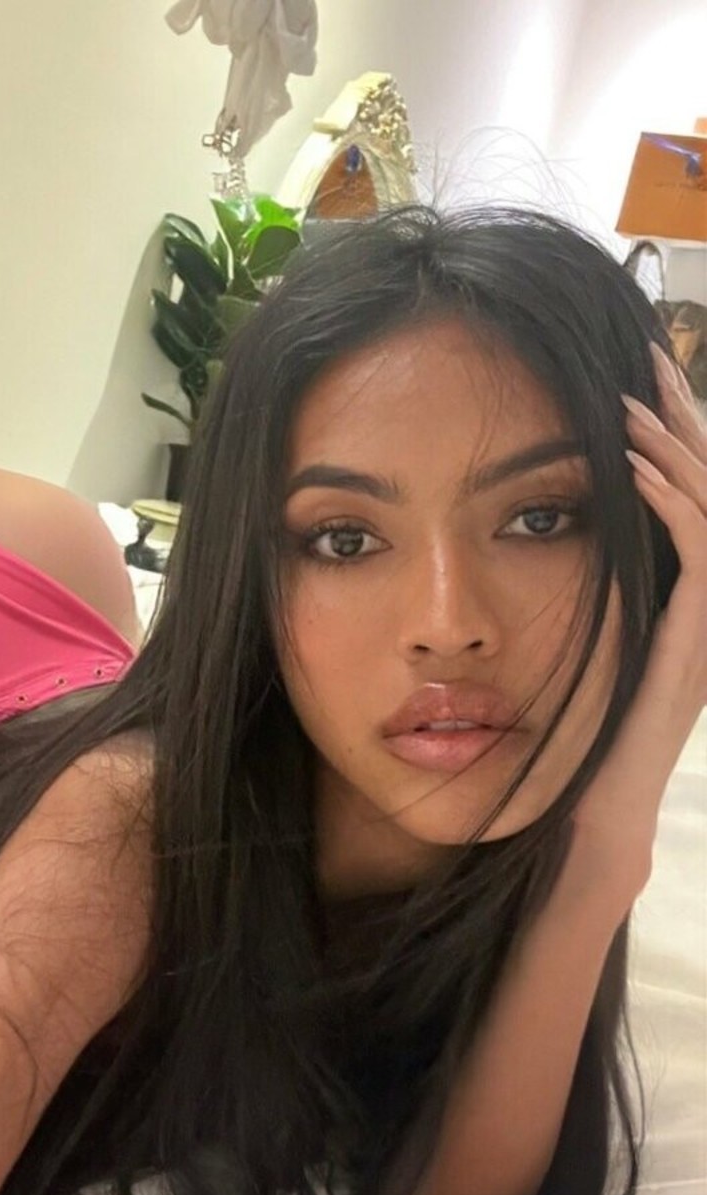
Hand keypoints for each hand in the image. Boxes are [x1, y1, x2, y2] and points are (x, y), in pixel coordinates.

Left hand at [566, 342, 706, 899]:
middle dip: (685, 420)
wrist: (586, 814)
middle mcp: (702, 604)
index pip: (690, 498)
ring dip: (678, 448)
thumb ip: (571, 597)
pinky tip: (633, 466)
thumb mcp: (570, 647)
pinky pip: (700, 552)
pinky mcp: (694, 641)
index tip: (633, 386)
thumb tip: (524, 549)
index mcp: (678, 600)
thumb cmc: (565, 738)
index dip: (672, 440)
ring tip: (638, 397)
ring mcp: (705, 624)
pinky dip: (670, 501)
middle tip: (650, 361)